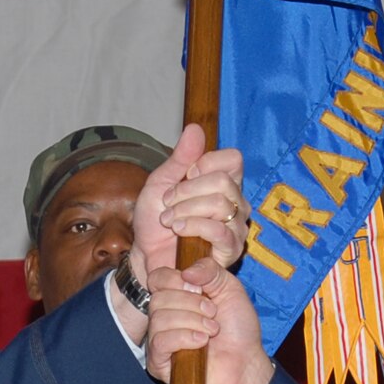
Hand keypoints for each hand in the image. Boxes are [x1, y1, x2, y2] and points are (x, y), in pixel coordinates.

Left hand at [130, 123, 248, 276]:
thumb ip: (180, 158)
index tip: (185, 175)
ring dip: (185, 210)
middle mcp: (236, 203)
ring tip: (169, 221)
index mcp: (223, 183)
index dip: (206, 163)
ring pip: (220, 204)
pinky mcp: (231, 250)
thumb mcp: (161, 183)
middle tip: (168, 203)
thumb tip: (195, 128)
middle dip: (186, 190)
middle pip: (223, 181)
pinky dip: (192, 226)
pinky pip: (219, 230)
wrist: (147, 255)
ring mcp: (236, 227)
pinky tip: (178, 232)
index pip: (233, 159)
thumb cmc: (156, 221)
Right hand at [145, 259, 272, 383]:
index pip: (157, 278)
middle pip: (158, 298)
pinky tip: (201, 342)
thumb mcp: (230, 289)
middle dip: (191, 303)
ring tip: (211, 331)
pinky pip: (160, 341)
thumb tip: (186, 272)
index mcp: (176, 296)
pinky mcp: (159, 362)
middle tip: (212, 314)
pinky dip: (184, 338)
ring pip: (159, 318)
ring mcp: (159, 340)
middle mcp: (163, 317)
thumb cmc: (238, 329)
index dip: (176, 280)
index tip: (200, 289)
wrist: (246, 363)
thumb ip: (211, 270)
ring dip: (192, 321)